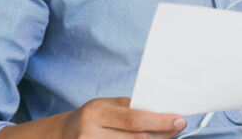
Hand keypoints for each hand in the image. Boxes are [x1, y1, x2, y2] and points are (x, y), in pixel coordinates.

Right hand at [59, 97, 186, 137]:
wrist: (62, 135)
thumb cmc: (91, 118)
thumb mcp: (106, 106)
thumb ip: (130, 107)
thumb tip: (163, 111)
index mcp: (95, 113)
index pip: (134, 119)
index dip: (160, 122)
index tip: (179, 120)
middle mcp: (90, 134)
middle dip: (162, 135)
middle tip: (178, 128)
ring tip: (165, 136)